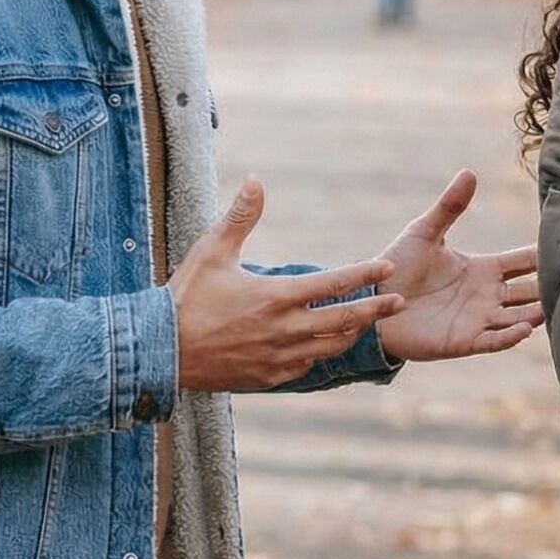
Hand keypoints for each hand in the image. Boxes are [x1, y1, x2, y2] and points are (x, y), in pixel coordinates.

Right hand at [169, 179, 405, 391]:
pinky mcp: (269, 378)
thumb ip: (240, 217)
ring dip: (353, 333)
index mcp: (276, 296)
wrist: (159, 351)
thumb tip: (255, 180)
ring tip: (368, 322)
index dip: (365, 275)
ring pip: (331, 347)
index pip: (334, 284)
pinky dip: (322, 354)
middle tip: (400, 302)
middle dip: (376, 310)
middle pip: (345, 320)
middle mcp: (285, 330)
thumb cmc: (185, 297)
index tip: (387, 268)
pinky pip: (307, 366)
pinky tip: (326, 345)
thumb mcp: (211, 251)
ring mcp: (279, 358)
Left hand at [373, 170, 544, 360]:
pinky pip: (494, 340)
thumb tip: (469, 173)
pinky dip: (511, 336)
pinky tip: (526, 327)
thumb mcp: (425, 232)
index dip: (543, 256)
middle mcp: (487, 295)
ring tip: (555, 307)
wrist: (371, 300)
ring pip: (518, 317)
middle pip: (529, 291)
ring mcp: (478, 319)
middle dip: (549, 288)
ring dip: (536, 314)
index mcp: (483, 269)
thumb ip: (449, 207)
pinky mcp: (464, 341)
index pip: (523, 262)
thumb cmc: (398, 265)